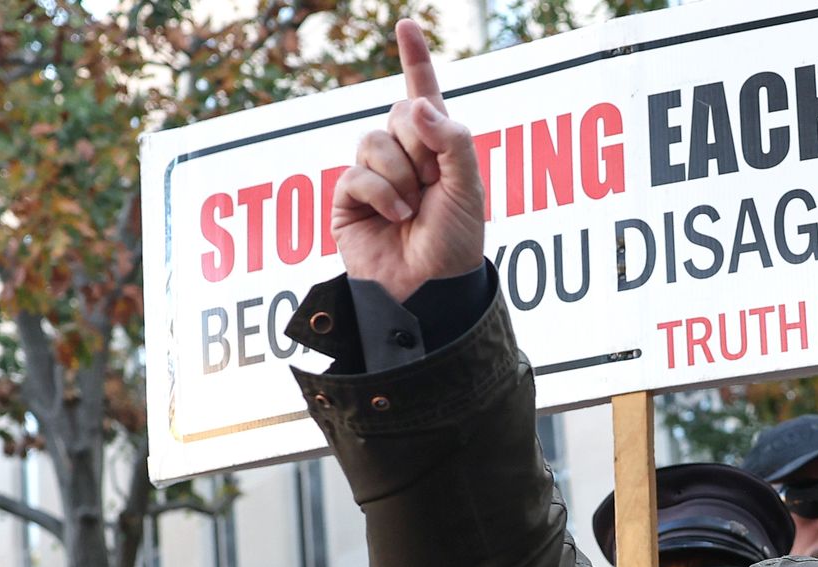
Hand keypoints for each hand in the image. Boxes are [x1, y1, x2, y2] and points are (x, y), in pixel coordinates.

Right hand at [331, 18, 484, 301]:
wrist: (431, 289)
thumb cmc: (456, 243)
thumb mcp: (468, 188)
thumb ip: (452, 140)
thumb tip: (415, 102)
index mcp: (439, 148)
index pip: (425, 95)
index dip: (416, 60)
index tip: (407, 24)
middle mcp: (405, 156)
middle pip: (398, 113)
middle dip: (420, 145)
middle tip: (433, 182)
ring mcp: (375, 175)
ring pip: (373, 140)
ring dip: (400, 174)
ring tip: (413, 208)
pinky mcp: (349, 197)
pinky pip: (356, 172)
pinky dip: (381, 193)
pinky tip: (395, 217)